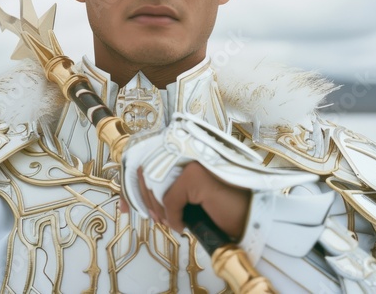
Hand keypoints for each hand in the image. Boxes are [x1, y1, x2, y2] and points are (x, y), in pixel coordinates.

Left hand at [121, 161, 250, 238]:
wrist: (250, 218)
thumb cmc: (222, 208)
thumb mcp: (188, 197)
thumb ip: (168, 191)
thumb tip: (139, 199)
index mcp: (185, 152)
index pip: (150, 160)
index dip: (133, 182)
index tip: (125, 204)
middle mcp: (188, 150)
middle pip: (148, 171)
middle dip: (141, 198)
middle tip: (150, 216)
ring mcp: (193, 160)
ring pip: (156, 186)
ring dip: (159, 209)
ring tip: (169, 221)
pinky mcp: (196, 175)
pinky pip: (170, 199)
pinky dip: (174, 216)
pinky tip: (183, 224)